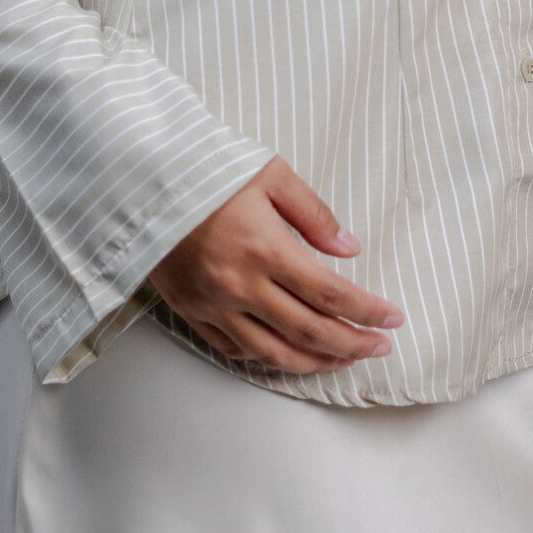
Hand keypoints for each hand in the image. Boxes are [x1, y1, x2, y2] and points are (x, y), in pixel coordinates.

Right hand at [146, 157, 403, 374]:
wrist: (141, 183)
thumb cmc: (206, 171)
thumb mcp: (270, 175)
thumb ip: (314, 214)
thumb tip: (349, 249)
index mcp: (264, 248)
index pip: (330, 293)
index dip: (366, 311)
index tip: (392, 319)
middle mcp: (240, 285)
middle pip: (308, 330)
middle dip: (351, 342)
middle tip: (379, 347)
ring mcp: (213, 305)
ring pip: (274, 351)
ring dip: (315, 361)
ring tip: (344, 359)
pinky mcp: (191, 312)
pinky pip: (234, 349)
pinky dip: (267, 358)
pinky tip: (288, 355)